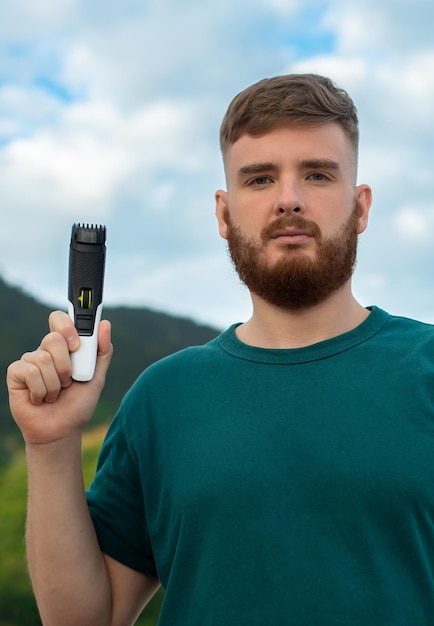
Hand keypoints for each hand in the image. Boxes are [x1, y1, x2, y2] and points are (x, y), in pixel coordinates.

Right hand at [6, 311, 112, 444]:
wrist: (61, 431)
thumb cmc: (78, 404)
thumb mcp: (97, 377)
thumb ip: (102, 351)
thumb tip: (104, 323)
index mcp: (64, 347)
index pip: (59, 320)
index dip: (67, 325)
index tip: (77, 343)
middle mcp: (45, 350)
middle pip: (53, 337)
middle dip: (66, 364)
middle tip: (69, 380)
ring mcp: (29, 361)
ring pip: (43, 358)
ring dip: (55, 383)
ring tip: (55, 394)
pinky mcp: (16, 374)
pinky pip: (30, 372)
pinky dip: (41, 390)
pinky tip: (40, 399)